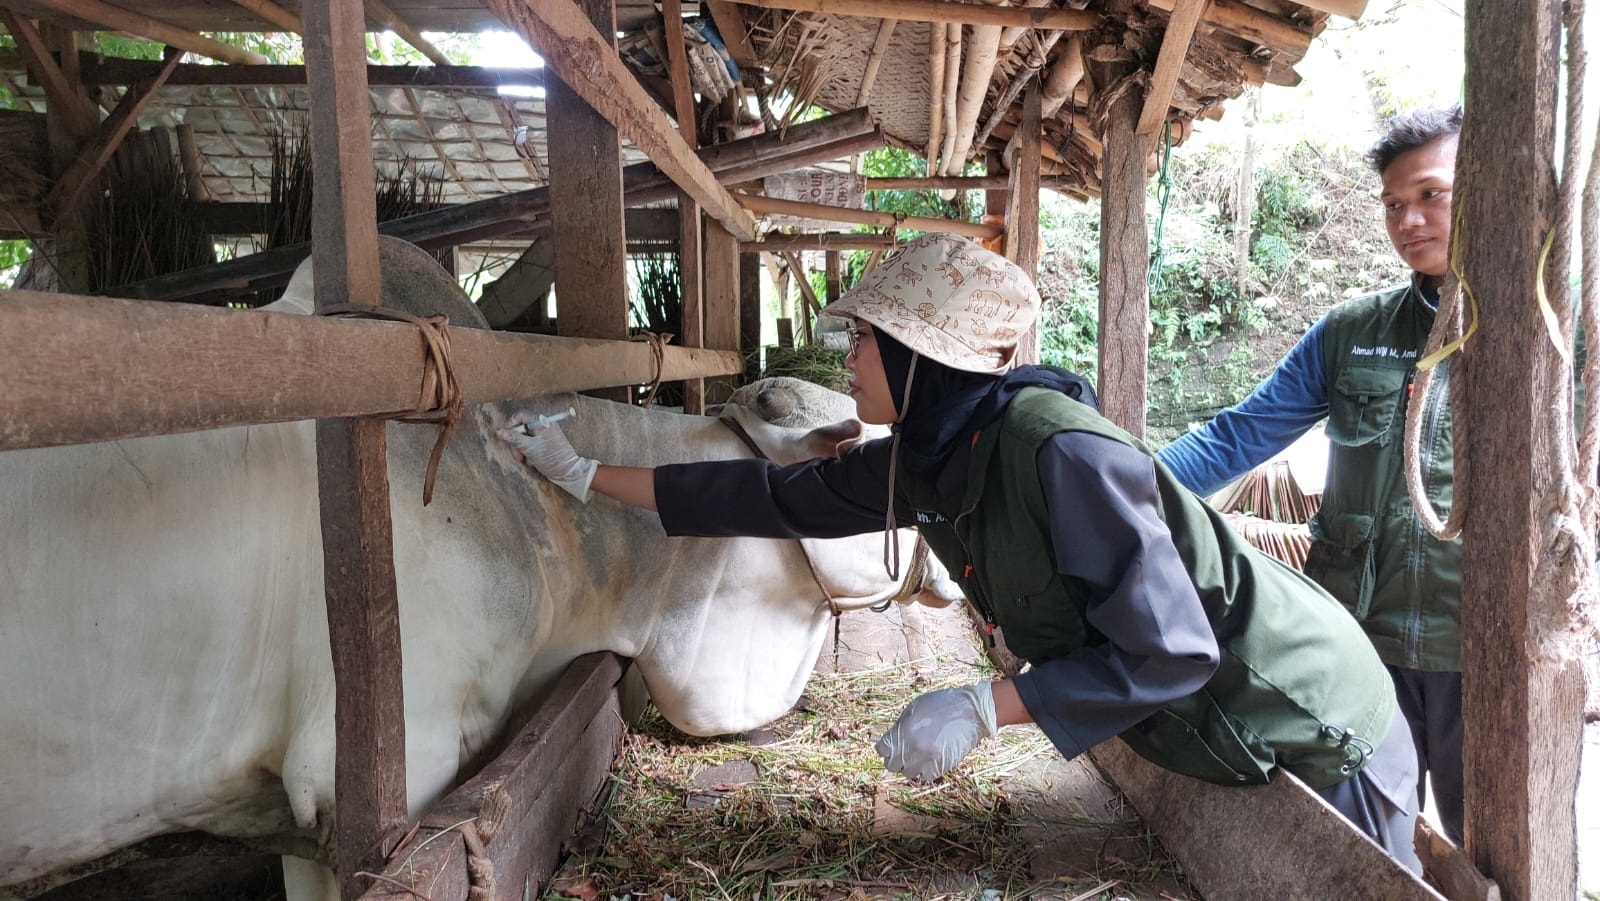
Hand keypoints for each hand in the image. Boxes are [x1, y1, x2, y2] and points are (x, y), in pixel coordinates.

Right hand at [497, 415, 597, 502]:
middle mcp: (544, 426)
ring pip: (525, 438)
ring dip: (521, 449)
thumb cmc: (551, 458)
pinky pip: (531, 445)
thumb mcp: (529, 447)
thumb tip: (499, 431)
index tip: (503, 435)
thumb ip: (513, 438)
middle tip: (517, 454)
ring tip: (524, 459)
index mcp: (542, 422)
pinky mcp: (545, 445)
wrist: (568, 472)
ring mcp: (545, 436)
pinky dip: (528, 452)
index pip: (521, 416)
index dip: (510, 425)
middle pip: (522, 428)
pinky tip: (531, 460)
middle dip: (516, 442)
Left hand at [874, 682, 997, 780]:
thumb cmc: (942, 704)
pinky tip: (929, 760)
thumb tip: (891, 740)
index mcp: (904, 730)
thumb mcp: (914, 708)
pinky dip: (925, 770)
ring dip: (910, 766)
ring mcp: (928, 758)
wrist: (972, 711)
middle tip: (903, 753)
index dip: (885, 748)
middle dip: (895, 759)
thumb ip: (900, 726)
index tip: (889, 747)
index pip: (882, 750)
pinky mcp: (942, 766)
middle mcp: (913, 747)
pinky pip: (926, 776)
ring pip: (908, 773)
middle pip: (892, 765)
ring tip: (918, 755)